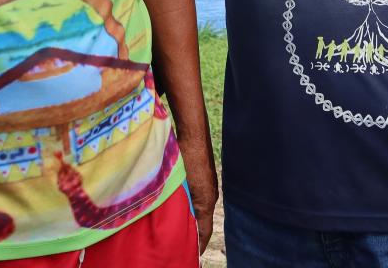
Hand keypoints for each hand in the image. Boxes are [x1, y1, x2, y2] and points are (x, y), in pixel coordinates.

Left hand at [177, 134, 217, 253]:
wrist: (193, 133)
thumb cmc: (185, 157)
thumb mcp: (179, 184)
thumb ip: (180, 205)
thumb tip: (177, 222)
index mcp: (206, 201)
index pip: (204, 232)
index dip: (198, 246)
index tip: (191, 256)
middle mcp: (210, 196)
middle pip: (203, 223)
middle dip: (193, 235)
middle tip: (180, 246)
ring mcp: (208, 186)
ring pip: (200, 210)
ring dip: (190, 220)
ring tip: (177, 230)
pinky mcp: (204, 178)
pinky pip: (198, 199)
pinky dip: (190, 207)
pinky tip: (179, 207)